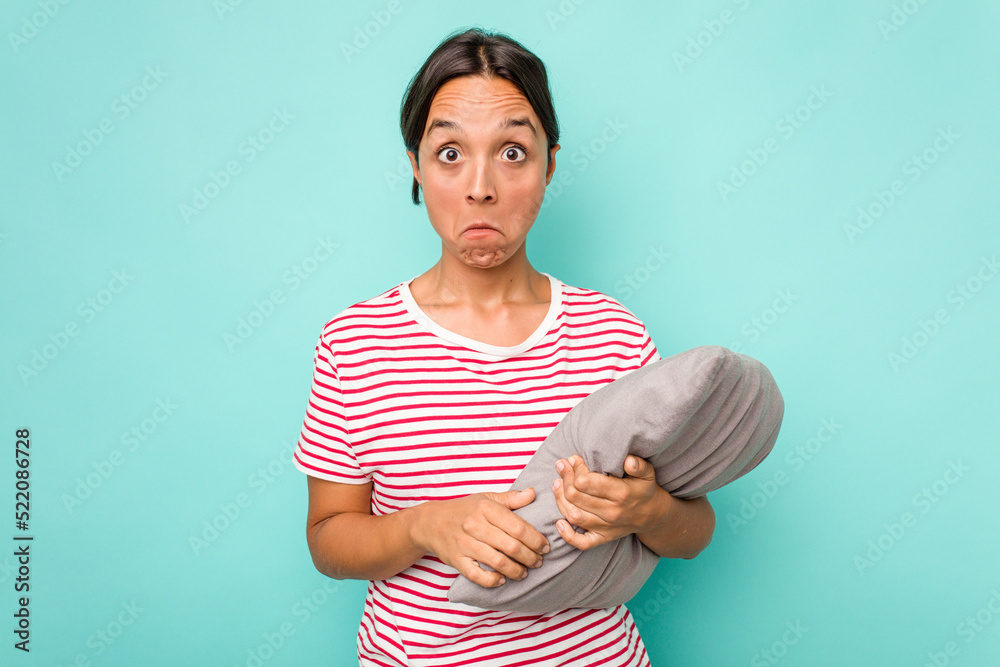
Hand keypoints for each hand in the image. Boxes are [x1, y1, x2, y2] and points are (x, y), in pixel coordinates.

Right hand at [411, 488, 549, 587]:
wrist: (430, 522)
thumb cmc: (463, 510)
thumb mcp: (486, 499)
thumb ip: (511, 499)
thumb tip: (533, 493)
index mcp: (485, 508)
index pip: (518, 527)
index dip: (535, 539)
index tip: (544, 546)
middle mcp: (475, 526)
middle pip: (511, 546)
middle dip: (530, 557)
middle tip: (538, 561)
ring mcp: (464, 544)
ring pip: (498, 562)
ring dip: (516, 570)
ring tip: (525, 572)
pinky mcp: (456, 560)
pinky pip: (478, 575)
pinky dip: (493, 580)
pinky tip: (503, 579)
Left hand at [552, 454, 667, 550]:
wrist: (653, 516)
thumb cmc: (644, 490)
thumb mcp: (647, 473)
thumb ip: (638, 465)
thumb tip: (628, 461)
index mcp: (621, 494)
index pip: (587, 482)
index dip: (576, 469)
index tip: (573, 459)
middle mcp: (611, 512)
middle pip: (576, 496)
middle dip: (565, 478)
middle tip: (561, 466)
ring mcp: (606, 527)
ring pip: (573, 515)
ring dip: (560, 499)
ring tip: (557, 483)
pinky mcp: (602, 538)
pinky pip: (581, 543)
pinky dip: (567, 535)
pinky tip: (559, 522)